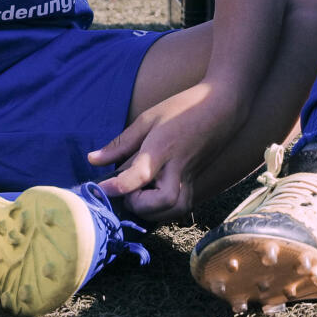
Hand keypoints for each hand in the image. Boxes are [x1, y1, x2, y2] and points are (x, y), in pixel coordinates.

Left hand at [89, 82, 239, 222]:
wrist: (224, 105)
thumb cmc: (184, 107)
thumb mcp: (148, 118)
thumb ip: (121, 143)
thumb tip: (92, 160)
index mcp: (163, 148)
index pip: (138, 176)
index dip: (117, 186)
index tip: (101, 188)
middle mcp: (178, 168)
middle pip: (162, 202)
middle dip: (139, 205)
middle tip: (128, 190)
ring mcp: (190, 177)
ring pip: (174, 210)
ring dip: (153, 212)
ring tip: (141, 196)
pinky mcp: (196, 181)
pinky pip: (180, 206)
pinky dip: (165, 211)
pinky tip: (154, 197)